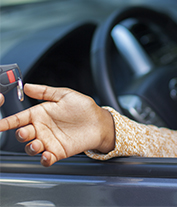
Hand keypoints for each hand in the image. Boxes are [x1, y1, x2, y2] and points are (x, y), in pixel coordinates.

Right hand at [0, 84, 114, 166]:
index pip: (19, 119)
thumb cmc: (83, 107)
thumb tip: (26, 86)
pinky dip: (44, 159)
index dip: (6, 122)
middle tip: (26, 132)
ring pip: (31, 148)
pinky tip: (47, 155)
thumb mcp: (64, 95)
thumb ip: (45, 91)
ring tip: (37, 143)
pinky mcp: (58, 151)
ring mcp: (49, 141)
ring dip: (30, 147)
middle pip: (23, 134)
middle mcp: (42, 129)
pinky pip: (46, 158)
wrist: (98, 121)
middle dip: (20, 135)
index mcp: (40, 114)